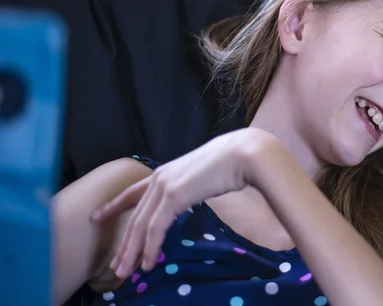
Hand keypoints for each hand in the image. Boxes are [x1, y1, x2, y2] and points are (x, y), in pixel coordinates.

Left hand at [90, 127, 273, 278]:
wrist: (242, 153)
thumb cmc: (229, 162)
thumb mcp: (201, 176)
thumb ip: (189, 186)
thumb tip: (190, 194)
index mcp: (165, 172)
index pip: (133, 192)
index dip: (114, 205)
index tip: (98, 216)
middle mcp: (159, 177)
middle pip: (135, 216)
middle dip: (125, 243)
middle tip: (116, 265)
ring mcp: (164, 186)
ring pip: (141, 225)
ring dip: (132, 252)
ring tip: (126, 272)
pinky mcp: (173, 196)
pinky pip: (155, 228)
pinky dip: (149, 248)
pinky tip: (148, 263)